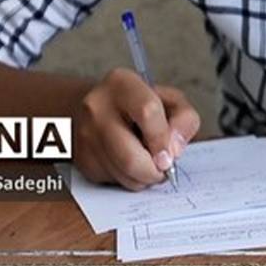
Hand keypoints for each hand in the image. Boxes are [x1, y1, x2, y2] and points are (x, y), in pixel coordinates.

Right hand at [72, 68, 200, 189]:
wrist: (100, 109)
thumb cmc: (140, 104)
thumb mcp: (170, 99)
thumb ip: (184, 118)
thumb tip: (174, 149)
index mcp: (122, 84)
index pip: (147, 112)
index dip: (163, 139)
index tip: (171, 154)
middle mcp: (97, 108)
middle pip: (130, 157)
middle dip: (154, 170)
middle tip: (163, 168)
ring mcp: (85, 135)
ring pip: (123, 174)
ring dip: (144, 177)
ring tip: (149, 162)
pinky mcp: (81, 158)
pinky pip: (113, 181)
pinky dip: (129, 179)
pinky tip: (130, 162)